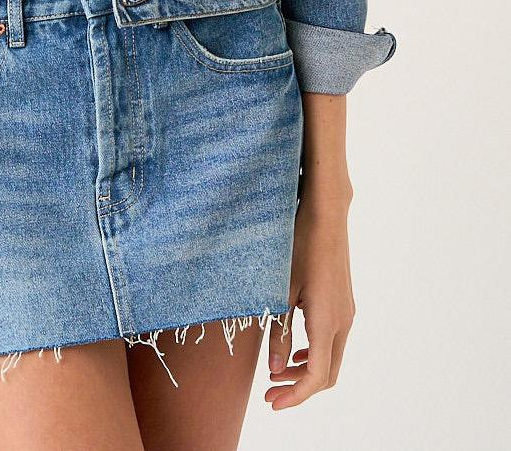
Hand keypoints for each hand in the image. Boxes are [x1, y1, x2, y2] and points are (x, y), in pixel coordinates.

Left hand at [266, 195, 355, 408]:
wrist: (326, 216)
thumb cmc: (298, 247)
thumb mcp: (281, 291)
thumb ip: (279, 332)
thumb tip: (276, 370)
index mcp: (327, 322)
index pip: (316, 377)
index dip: (294, 395)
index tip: (271, 401)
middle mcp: (343, 322)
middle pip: (328, 374)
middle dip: (300, 388)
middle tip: (271, 391)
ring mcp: (347, 313)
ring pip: (332, 358)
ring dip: (308, 371)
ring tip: (279, 371)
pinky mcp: (345, 303)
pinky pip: (334, 341)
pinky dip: (315, 353)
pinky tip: (296, 348)